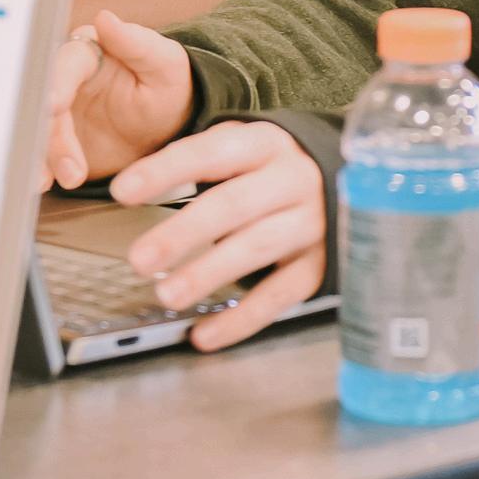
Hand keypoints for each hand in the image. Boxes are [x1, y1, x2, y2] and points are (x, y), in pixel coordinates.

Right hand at [42, 9, 195, 190]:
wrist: (166, 131)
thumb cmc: (167, 89)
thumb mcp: (164, 65)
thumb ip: (137, 43)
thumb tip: (106, 19)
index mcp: (87, 52)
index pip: (65, 63)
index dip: (57, 83)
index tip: (52, 105)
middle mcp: (63, 80)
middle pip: (43, 101)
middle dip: (51, 133)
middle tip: (70, 163)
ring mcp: (56, 114)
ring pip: (37, 130)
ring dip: (43, 156)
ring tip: (61, 179)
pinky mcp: (54, 142)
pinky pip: (39, 155)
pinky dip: (39, 169)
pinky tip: (42, 183)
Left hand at [114, 122, 327, 350]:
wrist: (356, 179)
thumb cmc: (272, 168)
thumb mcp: (243, 147)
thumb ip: (197, 162)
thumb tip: (131, 187)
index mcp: (266, 144)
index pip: (212, 153)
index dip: (166, 171)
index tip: (122, 191)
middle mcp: (293, 180)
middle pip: (234, 205)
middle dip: (183, 233)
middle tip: (139, 258)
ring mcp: (311, 224)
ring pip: (256, 249)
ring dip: (208, 273)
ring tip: (166, 294)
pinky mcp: (319, 264)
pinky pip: (280, 296)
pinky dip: (241, 320)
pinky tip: (203, 334)